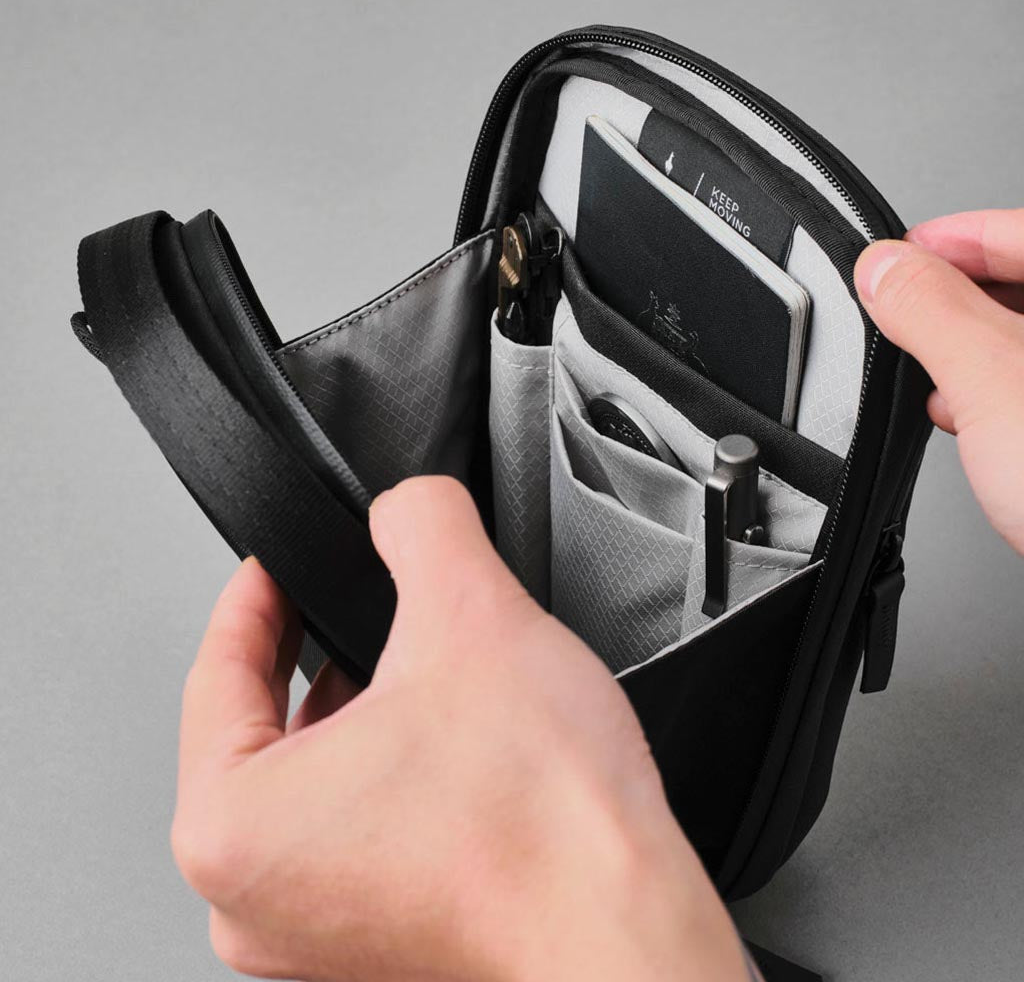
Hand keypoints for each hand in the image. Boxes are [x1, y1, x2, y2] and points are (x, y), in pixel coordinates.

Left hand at [172, 477, 749, 981]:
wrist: (629, 934)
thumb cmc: (548, 830)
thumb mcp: (472, 615)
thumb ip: (421, 525)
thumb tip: (409, 504)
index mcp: (233, 829)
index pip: (217, 671)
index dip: (258, 595)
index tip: (283, 566)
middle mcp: (253, 901)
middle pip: (262, 727)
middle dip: (315, 650)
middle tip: (357, 602)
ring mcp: (312, 934)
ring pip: (312, 780)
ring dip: (358, 711)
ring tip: (416, 670)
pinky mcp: (373, 945)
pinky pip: (352, 827)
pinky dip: (385, 772)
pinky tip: (443, 740)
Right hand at [855, 209, 1023, 554]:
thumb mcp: (994, 380)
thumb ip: (931, 312)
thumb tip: (885, 268)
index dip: (950, 238)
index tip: (897, 257)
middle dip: (956, 299)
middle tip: (903, 314)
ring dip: (974, 350)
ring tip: (931, 373)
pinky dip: (1001, 391)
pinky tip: (970, 415)